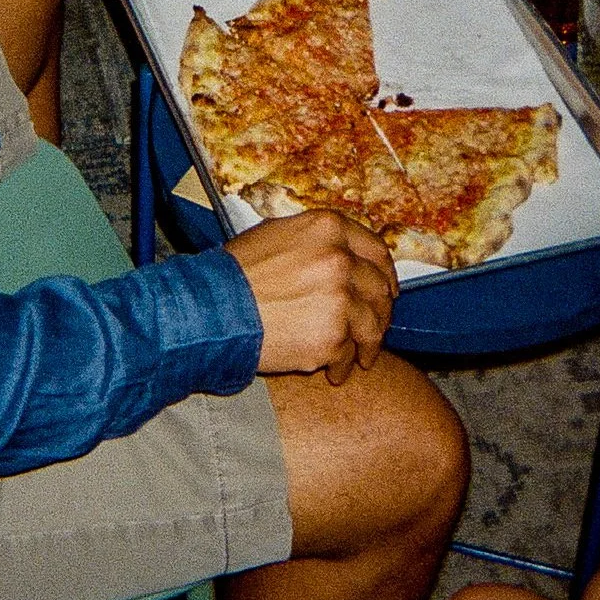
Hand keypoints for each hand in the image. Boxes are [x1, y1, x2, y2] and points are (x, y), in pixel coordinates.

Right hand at [226, 210, 397, 384]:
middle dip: (381, 312)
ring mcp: (339, 299)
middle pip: (380, 289)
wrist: (213, 310)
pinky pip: (348, 353)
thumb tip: (343, 255)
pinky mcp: (332, 336)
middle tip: (375, 329)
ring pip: (372, 325)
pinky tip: (332, 371)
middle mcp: (340, 259)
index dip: (385, 273)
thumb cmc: (235, 274)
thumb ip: (316, 243)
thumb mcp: (275, 236)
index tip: (386, 288)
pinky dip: (342, 366)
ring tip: (360, 358)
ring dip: (369, 344)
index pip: (376, 250)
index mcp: (328, 228)